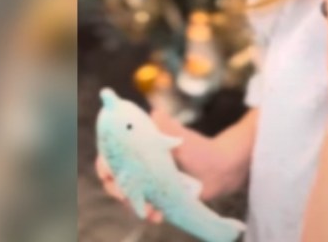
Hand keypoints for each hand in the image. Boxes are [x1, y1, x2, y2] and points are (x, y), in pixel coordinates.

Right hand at [96, 109, 248, 223]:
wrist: (221, 168)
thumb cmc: (199, 149)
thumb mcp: (182, 139)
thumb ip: (167, 128)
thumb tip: (155, 112)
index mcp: (138, 149)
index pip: (110, 158)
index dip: (106, 166)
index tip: (109, 174)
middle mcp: (140, 167)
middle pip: (116, 181)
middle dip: (118, 189)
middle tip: (126, 195)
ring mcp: (148, 184)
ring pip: (129, 197)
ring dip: (134, 204)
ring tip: (149, 210)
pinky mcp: (158, 198)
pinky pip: (146, 208)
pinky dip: (149, 213)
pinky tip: (157, 215)